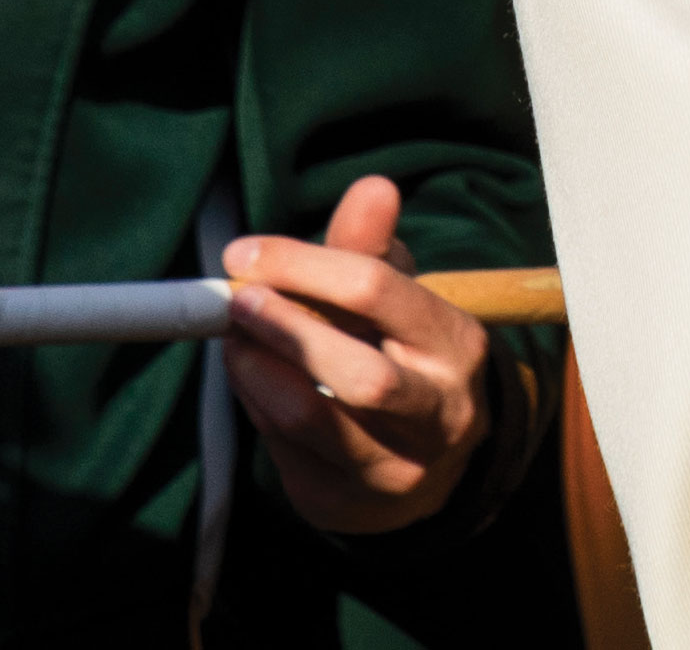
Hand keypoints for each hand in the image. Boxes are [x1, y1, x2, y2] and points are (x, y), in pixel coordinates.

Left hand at [221, 175, 494, 536]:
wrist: (427, 460)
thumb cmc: (401, 353)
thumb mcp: (395, 295)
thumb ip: (371, 246)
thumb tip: (373, 185)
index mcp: (457, 345)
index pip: (378, 292)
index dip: (302, 266)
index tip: (243, 254)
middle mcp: (441, 414)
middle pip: (360, 374)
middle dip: (285, 329)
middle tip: (235, 300)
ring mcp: (398, 469)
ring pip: (313, 420)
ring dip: (256, 372)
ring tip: (232, 340)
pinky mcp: (348, 504)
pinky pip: (285, 453)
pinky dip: (256, 407)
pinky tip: (250, 379)